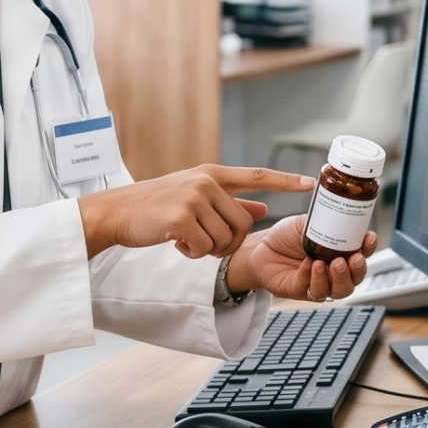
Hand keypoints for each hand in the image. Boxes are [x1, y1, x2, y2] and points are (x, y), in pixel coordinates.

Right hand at [77, 166, 312, 259]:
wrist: (116, 213)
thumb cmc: (155, 206)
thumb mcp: (194, 197)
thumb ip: (229, 201)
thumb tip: (263, 207)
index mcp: (211, 173)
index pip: (257, 175)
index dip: (285, 181)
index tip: (311, 183)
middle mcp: (206, 182)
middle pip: (245, 223)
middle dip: (230, 242)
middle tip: (206, 244)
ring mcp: (194, 198)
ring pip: (226, 238)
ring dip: (210, 249)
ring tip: (188, 241)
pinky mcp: (182, 217)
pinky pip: (206, 247)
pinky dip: (194, 254)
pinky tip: (177, 244)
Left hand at [226, 215, 372, 300]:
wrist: (260, 246)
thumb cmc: (286, 236)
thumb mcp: (307, 223)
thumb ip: (324, 222)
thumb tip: (339, 212)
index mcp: (340, 253)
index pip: (362, 253)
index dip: (369, 247)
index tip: (368, 237)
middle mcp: (333, 271)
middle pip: (355, 279)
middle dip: (356, 270)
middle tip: (350, 259)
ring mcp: (318, 283)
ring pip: (338, 291)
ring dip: (336, 279)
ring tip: (325, 263)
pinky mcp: (300, 291)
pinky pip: (310, 289)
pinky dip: (310, 278)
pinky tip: (306, 266)